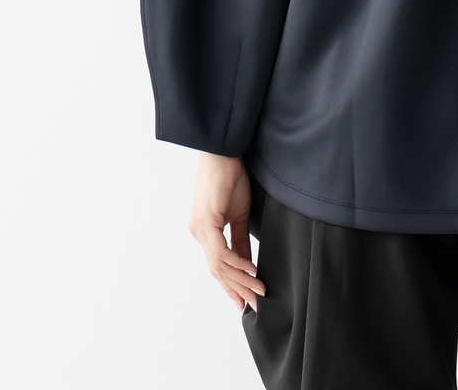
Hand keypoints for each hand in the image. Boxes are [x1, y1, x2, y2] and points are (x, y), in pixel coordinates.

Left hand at [188, 153, 265, 311]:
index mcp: (205, 232)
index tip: (247, 300)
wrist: (224, 152)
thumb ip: (242, 240)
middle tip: (254, 305)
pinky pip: (221, 251)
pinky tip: (252, 270)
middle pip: (217, 271)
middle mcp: (198, 234)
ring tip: (259, 290)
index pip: (219, 266)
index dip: (233, 284)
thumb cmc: (232, 177)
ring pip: (219, 265)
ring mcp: (200, 229)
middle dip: (237, 289)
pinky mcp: (206, 222)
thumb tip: (249, 263)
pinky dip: (237, 263)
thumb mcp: (241, 214)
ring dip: (241, 280)